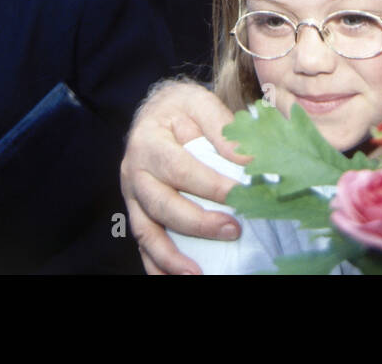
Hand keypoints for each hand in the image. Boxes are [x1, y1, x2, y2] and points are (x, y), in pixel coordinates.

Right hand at [120, 81, 245, 274]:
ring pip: (146, 231)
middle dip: (197, 223)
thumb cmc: (182, 109)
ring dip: (171, 256)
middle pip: (161, 204)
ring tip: (197, 273)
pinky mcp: (137, 212)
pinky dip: (156, 265)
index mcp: (149, 142)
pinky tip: (176, 277)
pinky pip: (143, 243)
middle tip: (233, 230)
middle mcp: (135, 171)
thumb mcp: (200, 104)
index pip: (180, 169)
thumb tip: (249, 159)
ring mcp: (132, 196)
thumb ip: (222, 128)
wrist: (156, 112)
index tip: (242, 195)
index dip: (211, 186)